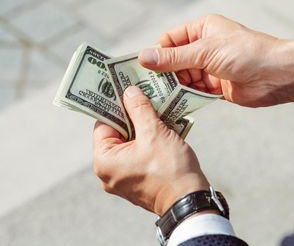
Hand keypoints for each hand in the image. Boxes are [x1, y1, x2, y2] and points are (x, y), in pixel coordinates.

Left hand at [93, 86, 208, 215]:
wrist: (190, 201)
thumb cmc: (169, 169)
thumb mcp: (154, 132)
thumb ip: (139, 109)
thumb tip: (130, 92)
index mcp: (104, 161)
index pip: (103, 124)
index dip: (116, 106)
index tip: (126, 92)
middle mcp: (109, 173)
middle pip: (117, 134)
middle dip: (132, 116)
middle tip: (144, 99)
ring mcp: (124, 179)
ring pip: (130, 143)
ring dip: (143, 128)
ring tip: (156, 112)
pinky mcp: (138, 182)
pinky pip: (139, 155)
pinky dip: (148, 142)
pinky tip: (162, 130)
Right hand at [139, 14, 293, 107]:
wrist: (277, 75)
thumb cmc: (244, 53)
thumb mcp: (205, 52)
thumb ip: (174, 58)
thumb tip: (143, 57)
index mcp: (202, 30)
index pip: (170, 40)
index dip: (156, 52)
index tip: (141, 68)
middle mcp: (204, 47)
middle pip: (174, 60)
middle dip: (162, 73)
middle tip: (145, 88)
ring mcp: (209, 67)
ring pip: (182, 77)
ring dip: (172, 87)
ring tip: (156, 99)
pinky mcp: (215, 86)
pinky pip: (194, 91)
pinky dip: (184, 98)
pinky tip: (173, 105)